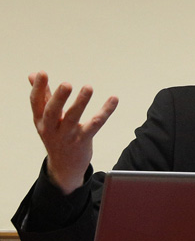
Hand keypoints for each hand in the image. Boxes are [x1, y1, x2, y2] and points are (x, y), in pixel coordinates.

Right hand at [28, 71, 118, 194]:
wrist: (64, 167)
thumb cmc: (55, 135)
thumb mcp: (45, 119)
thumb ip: (43, 96)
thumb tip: (34, 74)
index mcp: (40, 120)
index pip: (36, 102)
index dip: (38, 88)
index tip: (42, 73)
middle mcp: (51, 128)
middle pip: (52, 112)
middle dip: (58, 98)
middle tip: (66, 84)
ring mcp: (68, 136)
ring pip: (74, 118)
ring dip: (81, 102)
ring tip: (88, 87)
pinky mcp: (83, 140)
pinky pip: (95, 124)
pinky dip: (105, 111)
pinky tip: (114, 99)